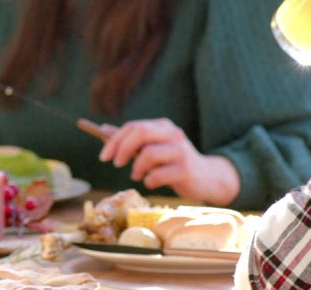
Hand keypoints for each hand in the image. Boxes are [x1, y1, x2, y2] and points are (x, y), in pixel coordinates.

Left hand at [98, 118, 239, 205]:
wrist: (206, 178)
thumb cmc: (173, 163)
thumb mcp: (153, 148)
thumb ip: (131, 140)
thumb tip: (103, 129)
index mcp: (163, 126)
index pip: (134, 127)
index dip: (114, 141)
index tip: (104, 157)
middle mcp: (173, 134)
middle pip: (141, 132)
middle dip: (121, 148)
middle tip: (115, 164)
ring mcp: (181, 151)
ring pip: (149, 153)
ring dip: (137, 168)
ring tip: (137, 176)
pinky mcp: (186, 170)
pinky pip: (158, 174)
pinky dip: (149, 180)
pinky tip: (151, 183)